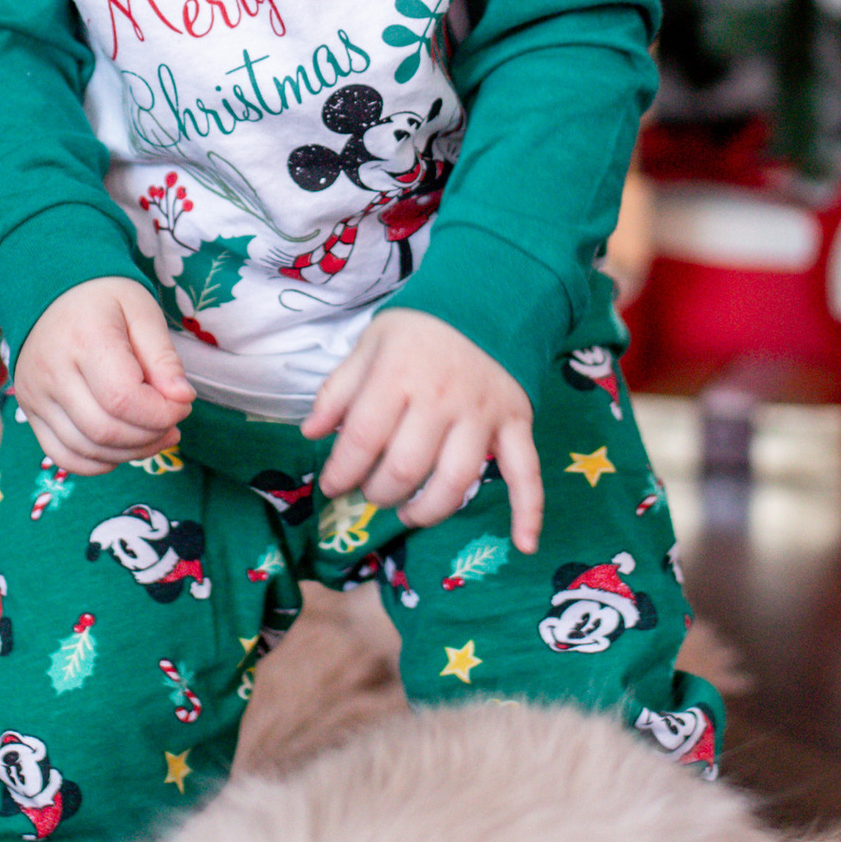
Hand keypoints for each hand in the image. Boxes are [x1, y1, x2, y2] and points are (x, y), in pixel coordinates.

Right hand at [11, 278, 193, 477]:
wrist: (48, 290)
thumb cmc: (103, 298)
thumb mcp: (142, 311)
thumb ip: (163, 358)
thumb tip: (181, 401)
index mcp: (83, 339)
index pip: (124, 399)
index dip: (161, 413)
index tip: (183, 403)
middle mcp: (51, 372)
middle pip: (105, 431)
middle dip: (150, 436)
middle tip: (173, 422)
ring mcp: (34, 395)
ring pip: (86, 449)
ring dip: (129, 453)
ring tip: (154, 435)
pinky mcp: (29, 410)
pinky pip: (63, 456)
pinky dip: (98, 462)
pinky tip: (123, 447)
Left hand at [304, 310, 540, 548]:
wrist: (484, 298)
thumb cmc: (418, 329)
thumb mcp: (369, 346)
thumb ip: (338, 391)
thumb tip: (312, 434)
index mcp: (398, 376)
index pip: (364, 439)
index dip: (342, 472)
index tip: (332, 486)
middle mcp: (441, 399)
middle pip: (406, 468)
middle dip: (379, 493)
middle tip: (370, 494)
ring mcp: (482, 414)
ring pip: (456, 481)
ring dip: (427, 510)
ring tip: (407, 513)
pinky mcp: (515, 423)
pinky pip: (526, 472)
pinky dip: (528, 511)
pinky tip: (523, 543)